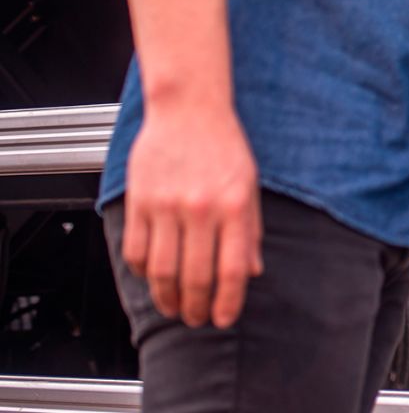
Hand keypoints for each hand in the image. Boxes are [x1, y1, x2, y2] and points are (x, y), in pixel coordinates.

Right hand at [122, 108, 262, 328]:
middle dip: (196, 307)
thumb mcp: (249, 185)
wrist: (189, 109)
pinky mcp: (140, 201)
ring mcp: (167, 206)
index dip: (228, 301)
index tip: (224, 318)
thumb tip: (252, 271)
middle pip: (195, 276)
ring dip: (167, 297)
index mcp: (234, 205)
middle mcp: (200, 208)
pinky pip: (136, 250)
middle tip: (197, 318)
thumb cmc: (223, 144)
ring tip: (173, 307)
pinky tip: (152, 277)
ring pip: (162, 270)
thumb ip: (250, 230)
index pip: (232, 269)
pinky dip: (143, 272)